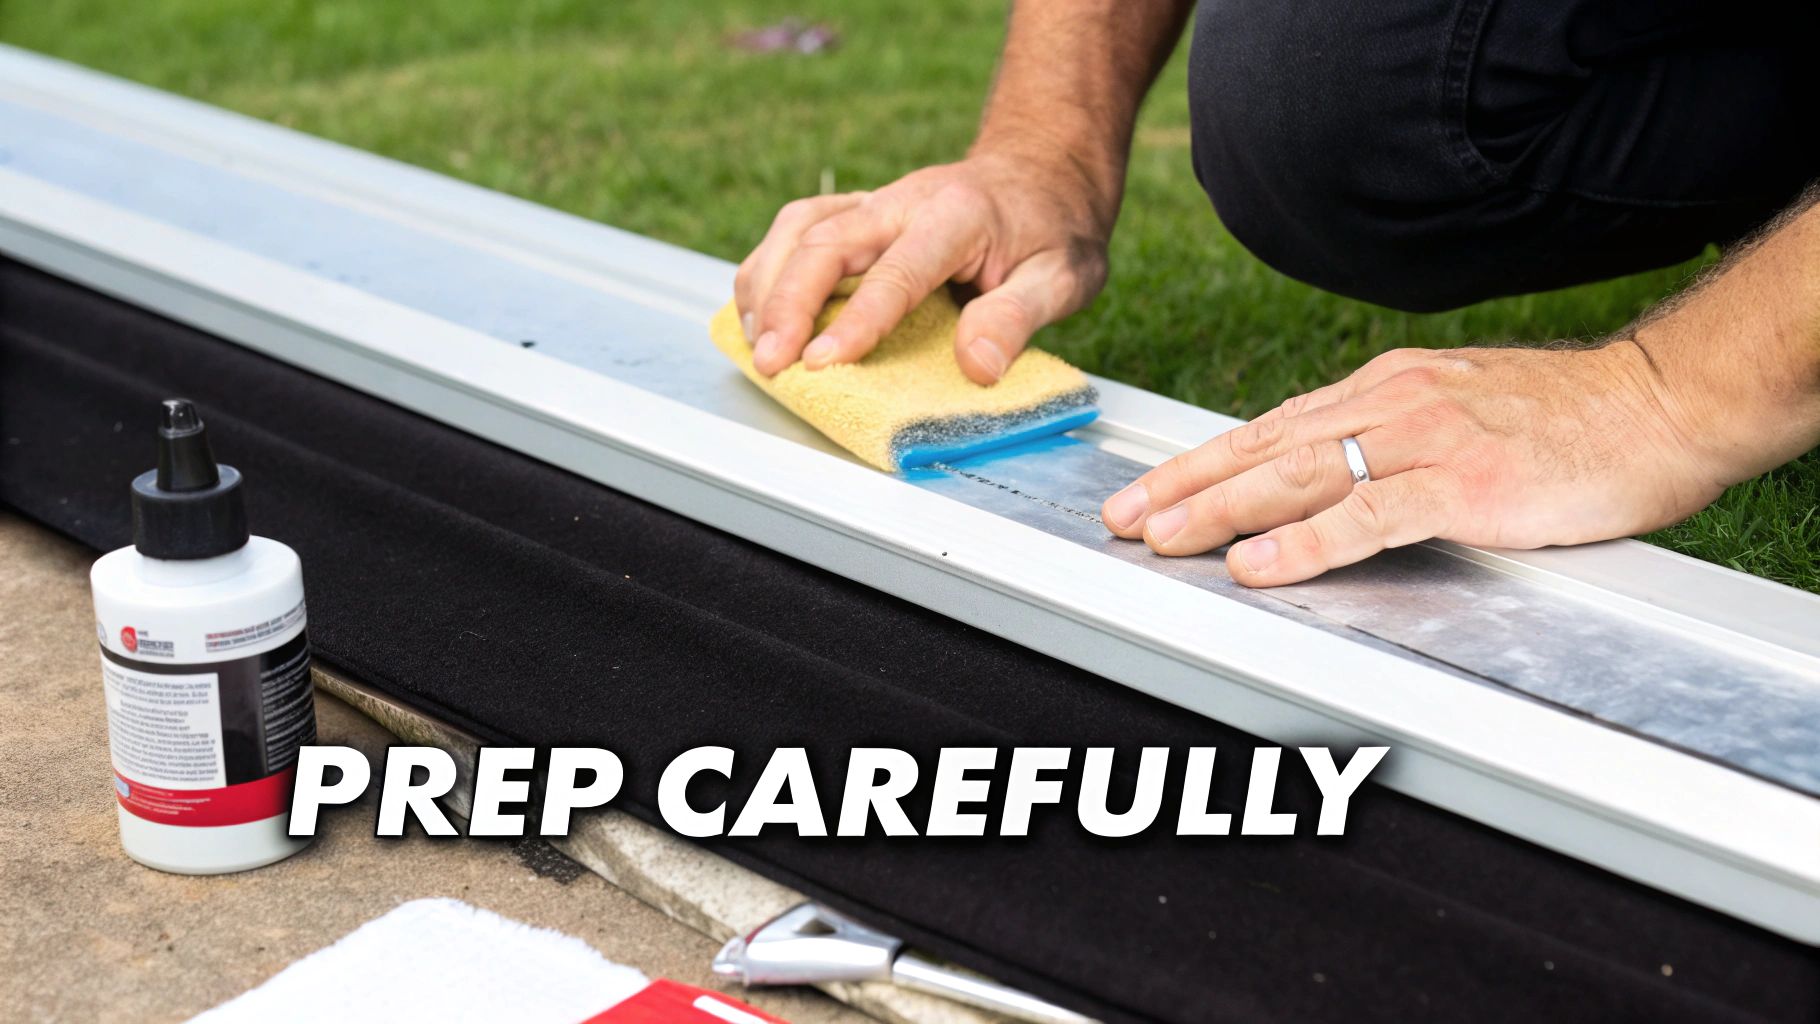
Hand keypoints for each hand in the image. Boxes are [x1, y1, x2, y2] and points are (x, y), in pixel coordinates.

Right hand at [735, 149, 1114, 384]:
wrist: (1041, 174)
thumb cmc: (1052, 231)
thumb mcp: (1065, 277)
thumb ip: (1018, 318)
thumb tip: (977, 365)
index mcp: (957, 215)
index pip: (898, 270)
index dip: (857, 319)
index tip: (825, 362)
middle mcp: (904, 201)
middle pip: (826, 240)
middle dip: (789, 304)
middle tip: (772, 362)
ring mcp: (873, 203)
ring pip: (798, 229)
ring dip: (767, 285)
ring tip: (756, 344)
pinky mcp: (854, 213)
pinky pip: (796, 231)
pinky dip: (767, 272)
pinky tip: (758, 314)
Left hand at [1099, 341, 1723, 585]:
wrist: (1657, 404)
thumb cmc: (1564, 417)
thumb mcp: (1455, 409)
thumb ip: (1387, 435)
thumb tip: (1324, 468)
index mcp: (1384, 389)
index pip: (1270, 428)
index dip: (1202, 462)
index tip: (1146, 490)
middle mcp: (1391, 405)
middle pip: (1264, 448)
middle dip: (1185, 485)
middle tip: (1121, 518)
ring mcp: (1426, 441)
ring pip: (1298, 475)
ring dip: (1221, 510)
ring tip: (1161, 538)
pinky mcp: (1465, 483)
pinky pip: (1368, 515)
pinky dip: (1305, 543)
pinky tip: (1258, 565)